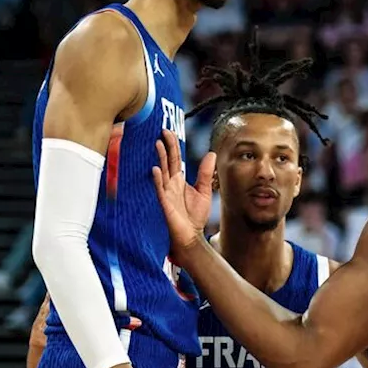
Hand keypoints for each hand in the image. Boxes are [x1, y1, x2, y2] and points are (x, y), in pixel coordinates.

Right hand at [152, 129, 216, 252]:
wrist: (190, 236)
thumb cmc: (195, 216)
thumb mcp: (204, 191)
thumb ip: (206, 173)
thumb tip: (212, 153)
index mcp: (179, 180)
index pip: (175, 158)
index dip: (172, 144)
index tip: (168, 131)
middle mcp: (170, 184)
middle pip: (167, 161)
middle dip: (165, 146)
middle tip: (162, 131)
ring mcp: (166, 193)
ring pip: (162, 171)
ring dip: (159, 158)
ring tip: (158, 144)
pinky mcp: (164, 203)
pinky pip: (160, 189)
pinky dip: (157, 179)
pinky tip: (156, 169)